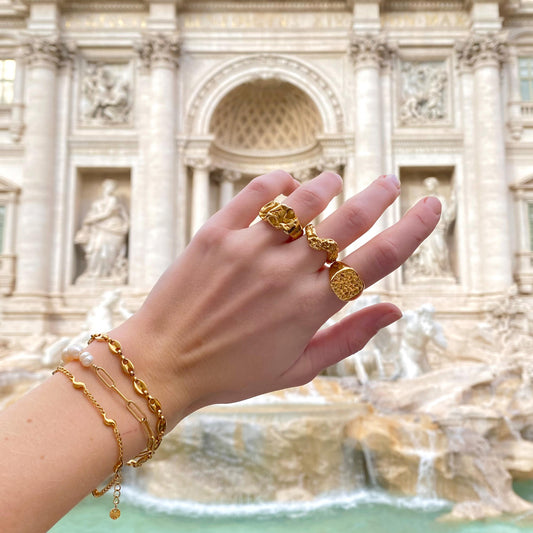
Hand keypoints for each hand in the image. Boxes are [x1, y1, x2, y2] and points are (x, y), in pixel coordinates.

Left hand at [113, 170, 440, 426]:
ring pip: (305, 199)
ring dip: (328, 185)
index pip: (378, 260)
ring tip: (334, 183)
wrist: (162, 364)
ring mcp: (249, 249)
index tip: (432, 208)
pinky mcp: (216, 233)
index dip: (413, 230)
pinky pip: (256, 193)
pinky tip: (284, 188)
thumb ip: (349, 339)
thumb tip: (395, 310)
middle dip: (378, 196)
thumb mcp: (297, 370)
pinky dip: (278, 183)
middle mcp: (285, 272)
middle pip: (348, 221)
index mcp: (311, 307)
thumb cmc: (231, 373)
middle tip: (389, 181)